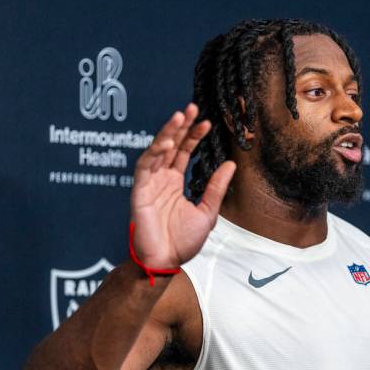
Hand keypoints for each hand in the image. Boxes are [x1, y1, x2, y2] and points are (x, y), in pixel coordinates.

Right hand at [130, 103, 235, 268]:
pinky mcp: (139, 191)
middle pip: (170, 146)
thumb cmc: (183, 241)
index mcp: (174, 183)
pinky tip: (166, 143)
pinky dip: (154, 154)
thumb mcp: (207, 211)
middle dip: (179, 127)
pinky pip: (145, 167)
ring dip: (167, 133)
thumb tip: (230, 164)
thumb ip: (216, 187)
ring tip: (179, 116)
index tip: (207, 122)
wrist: (165, 261)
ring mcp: (149, 184)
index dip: (193, 136)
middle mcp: (161, 179)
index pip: (183, 152)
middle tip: (191, 108)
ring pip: (156, 151)